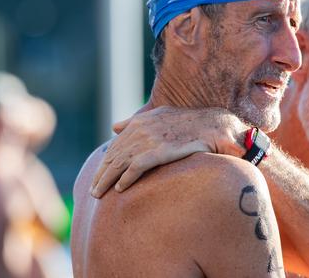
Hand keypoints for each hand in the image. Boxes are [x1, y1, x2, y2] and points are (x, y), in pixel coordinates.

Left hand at [90, 106, 246, 197]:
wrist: (215, 125)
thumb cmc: (190, 124)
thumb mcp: (160, 115)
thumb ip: (136, 121)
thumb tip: (115, 126)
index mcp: (141, 122)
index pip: (116, 145)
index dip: (105, 162)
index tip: (98, 177)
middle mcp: (142, 129)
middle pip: (114, 155)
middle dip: (102, 174)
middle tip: (93, 191)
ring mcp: (151, 139)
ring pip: (121, 162)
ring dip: (108, 180)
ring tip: (99, 194)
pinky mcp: (161, 150)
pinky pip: (137, 166)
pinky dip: (126, 178)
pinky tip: (120, 189)